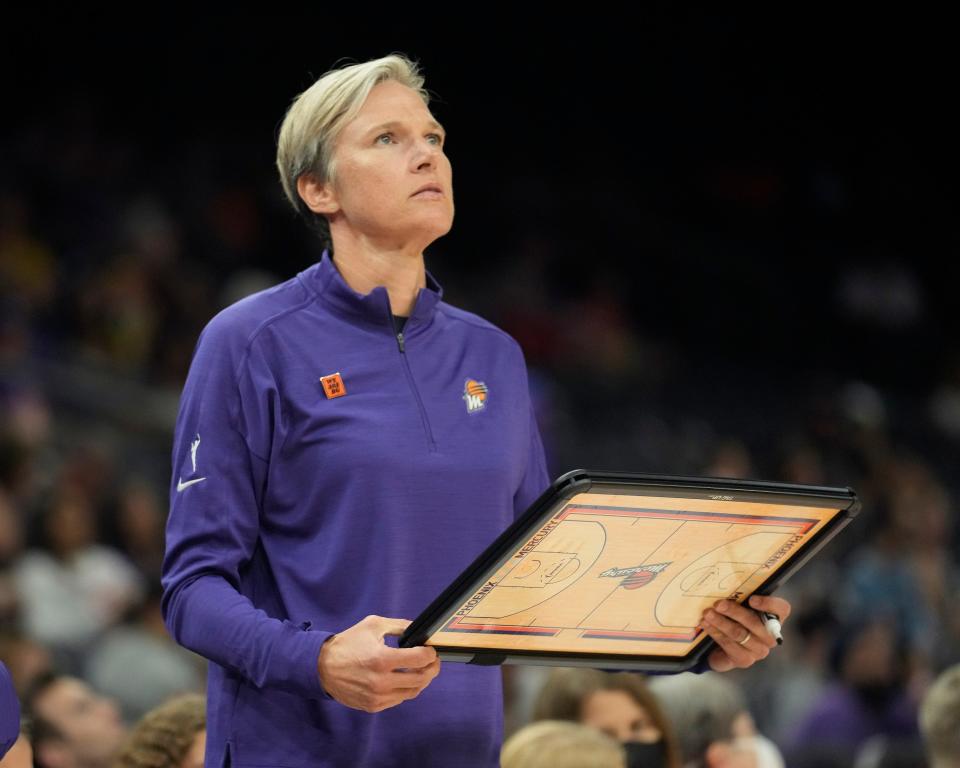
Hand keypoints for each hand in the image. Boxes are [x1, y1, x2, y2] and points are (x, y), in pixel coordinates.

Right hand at [317, 615, 440, 711]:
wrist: (322, 667)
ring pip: (412, 692)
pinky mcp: (373, 706)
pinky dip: (406, 689)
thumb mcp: (373, 626)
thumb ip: (399, 626)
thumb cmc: (348, 643)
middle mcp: (382, 681)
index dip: (430, 654)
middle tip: (433, 661)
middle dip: (432, 668)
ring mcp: (378, 697)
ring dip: (422, 681)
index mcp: (382, 659)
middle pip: (421, 678)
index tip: (430, 650)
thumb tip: (418, 629)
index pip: (419, 659)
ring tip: (421, 670)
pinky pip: (399, 700)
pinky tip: (405, 679)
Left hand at [701, 595, 790, 672]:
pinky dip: (715, 632)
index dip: (769, 603)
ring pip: (739, 633)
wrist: (723, 648)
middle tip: (717, 604)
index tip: (751, 599)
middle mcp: (770, 637)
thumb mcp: (740, 607)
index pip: (782, 609)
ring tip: (707, 613)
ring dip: (721, 622)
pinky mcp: (744, 660)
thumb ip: (741, 598)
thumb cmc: (734, 621)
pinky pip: (728, 644)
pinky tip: (706, 624)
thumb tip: (728, 584)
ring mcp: (759, 650)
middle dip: (734, 611)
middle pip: (754, 622)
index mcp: (774, 619)